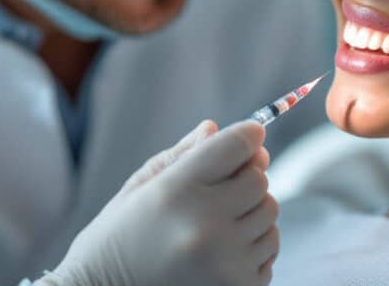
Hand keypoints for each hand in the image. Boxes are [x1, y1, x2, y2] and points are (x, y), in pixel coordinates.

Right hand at [39, 120, 278, 285]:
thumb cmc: (118, 239)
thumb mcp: (139, 188)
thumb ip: (181, 154)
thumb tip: (215, 129)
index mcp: (177, 191)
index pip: (238, 145)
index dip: (249, 135)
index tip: (249, 137)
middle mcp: (204, 224)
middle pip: (260, 179)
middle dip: (246, 177)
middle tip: (220, 190)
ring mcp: (225, 260)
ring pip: (270, 214)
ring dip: (251, 213)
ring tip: (215, 226)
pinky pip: (270, 250)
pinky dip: (252, 246)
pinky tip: (220, 253)